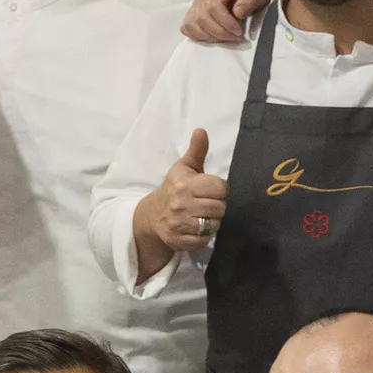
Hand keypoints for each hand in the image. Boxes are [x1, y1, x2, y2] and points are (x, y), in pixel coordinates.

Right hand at [136, 130, 225, 261]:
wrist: (151, 215)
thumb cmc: (174, 188)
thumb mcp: (184, 168)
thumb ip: (196, 151)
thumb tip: (201, 131)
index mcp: (185, 184)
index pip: (221, 188)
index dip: (220, 189)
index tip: (211, 190)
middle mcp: (181, 203)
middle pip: (220, 207)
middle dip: (217, 206)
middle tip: (206, 204)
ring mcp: (179, 223)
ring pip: (214, 225)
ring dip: (212, 222)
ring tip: (202, 216)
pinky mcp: (178, 240)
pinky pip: (204, 241)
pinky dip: (204, 237)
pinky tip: (196, 228)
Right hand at [182, 0, 280, 45]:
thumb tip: (237, 12)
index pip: (213, 6)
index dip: (225, 23)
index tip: (239, 32)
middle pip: (202, 17)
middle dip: (220, 32)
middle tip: (237, 37)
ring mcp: (197, 2)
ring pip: (193, 24)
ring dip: (211, 36)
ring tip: (228, 37)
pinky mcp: (194, 13)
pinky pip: (188, 27)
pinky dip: (199, 35)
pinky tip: (214, 36)